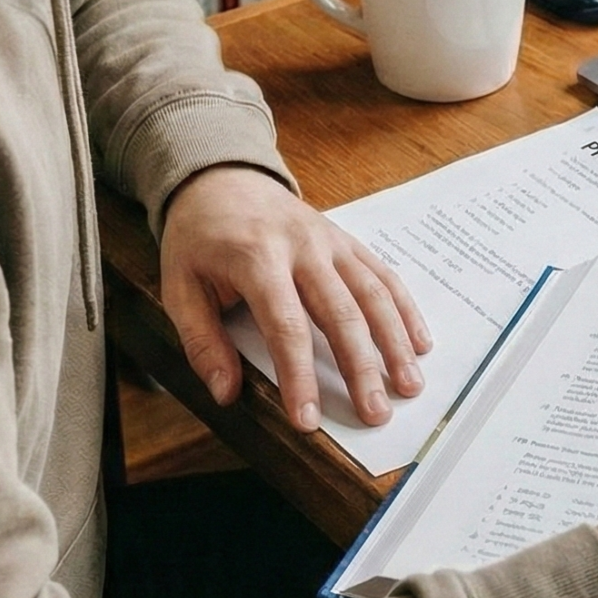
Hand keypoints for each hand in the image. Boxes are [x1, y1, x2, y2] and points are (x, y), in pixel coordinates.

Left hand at [158, 165, 431, 429]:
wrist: (220, 178)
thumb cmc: (198, 238)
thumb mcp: (178, 286)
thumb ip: (201, 341)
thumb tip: (226, 393)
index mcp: (256, 257)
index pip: (285, 325)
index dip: (299, 376)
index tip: (308, 419)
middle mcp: (301, 246)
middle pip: (340, 313)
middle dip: (361, 368)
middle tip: (376, 413)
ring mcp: (329, 240)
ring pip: (371, 293)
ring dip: (394, 342)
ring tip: (409, 386)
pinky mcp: (346, 240)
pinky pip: (382, 275)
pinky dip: (405, 309)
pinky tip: (419, 342)